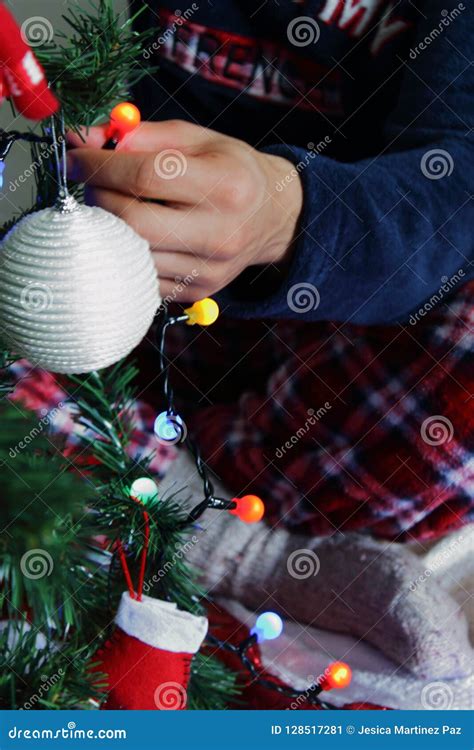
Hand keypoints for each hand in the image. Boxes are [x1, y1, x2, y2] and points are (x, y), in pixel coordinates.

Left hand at [66, 120, 302, 301]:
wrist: (272, 217)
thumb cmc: (230, 170)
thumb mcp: (196, 140)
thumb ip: (141, 137)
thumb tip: (83, 139)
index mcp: (226, 185)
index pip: (147, 176)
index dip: (100, 166)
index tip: (75, 157)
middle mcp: (221, 232)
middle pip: (135, 222)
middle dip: (99, 199)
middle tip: (92, 184)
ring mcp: (210, 268)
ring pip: (134, 253)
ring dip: (108, 228)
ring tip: (112, 206)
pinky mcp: (199, 291)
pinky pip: (143, 276)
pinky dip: (126, 252)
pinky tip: (132, 234)